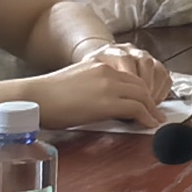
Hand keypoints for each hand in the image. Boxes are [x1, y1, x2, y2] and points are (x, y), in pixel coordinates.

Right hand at [31, 44, 174, 133]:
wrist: (35, 98)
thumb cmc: (48, 97)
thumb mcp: (76, 84)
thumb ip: (93, 89)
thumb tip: (101, 104)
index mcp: (100, 66)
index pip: (129, 77)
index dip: (141, 91)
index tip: (146, 103)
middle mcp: (108, 72)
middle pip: (140, 85)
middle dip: (151, 100)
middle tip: (156, 113)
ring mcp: (109, 86)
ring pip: (142, 96)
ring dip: (152, 110)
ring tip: (156, 120)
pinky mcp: (107, 102)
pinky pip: (136, 108)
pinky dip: (147, 117)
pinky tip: (149, 125)